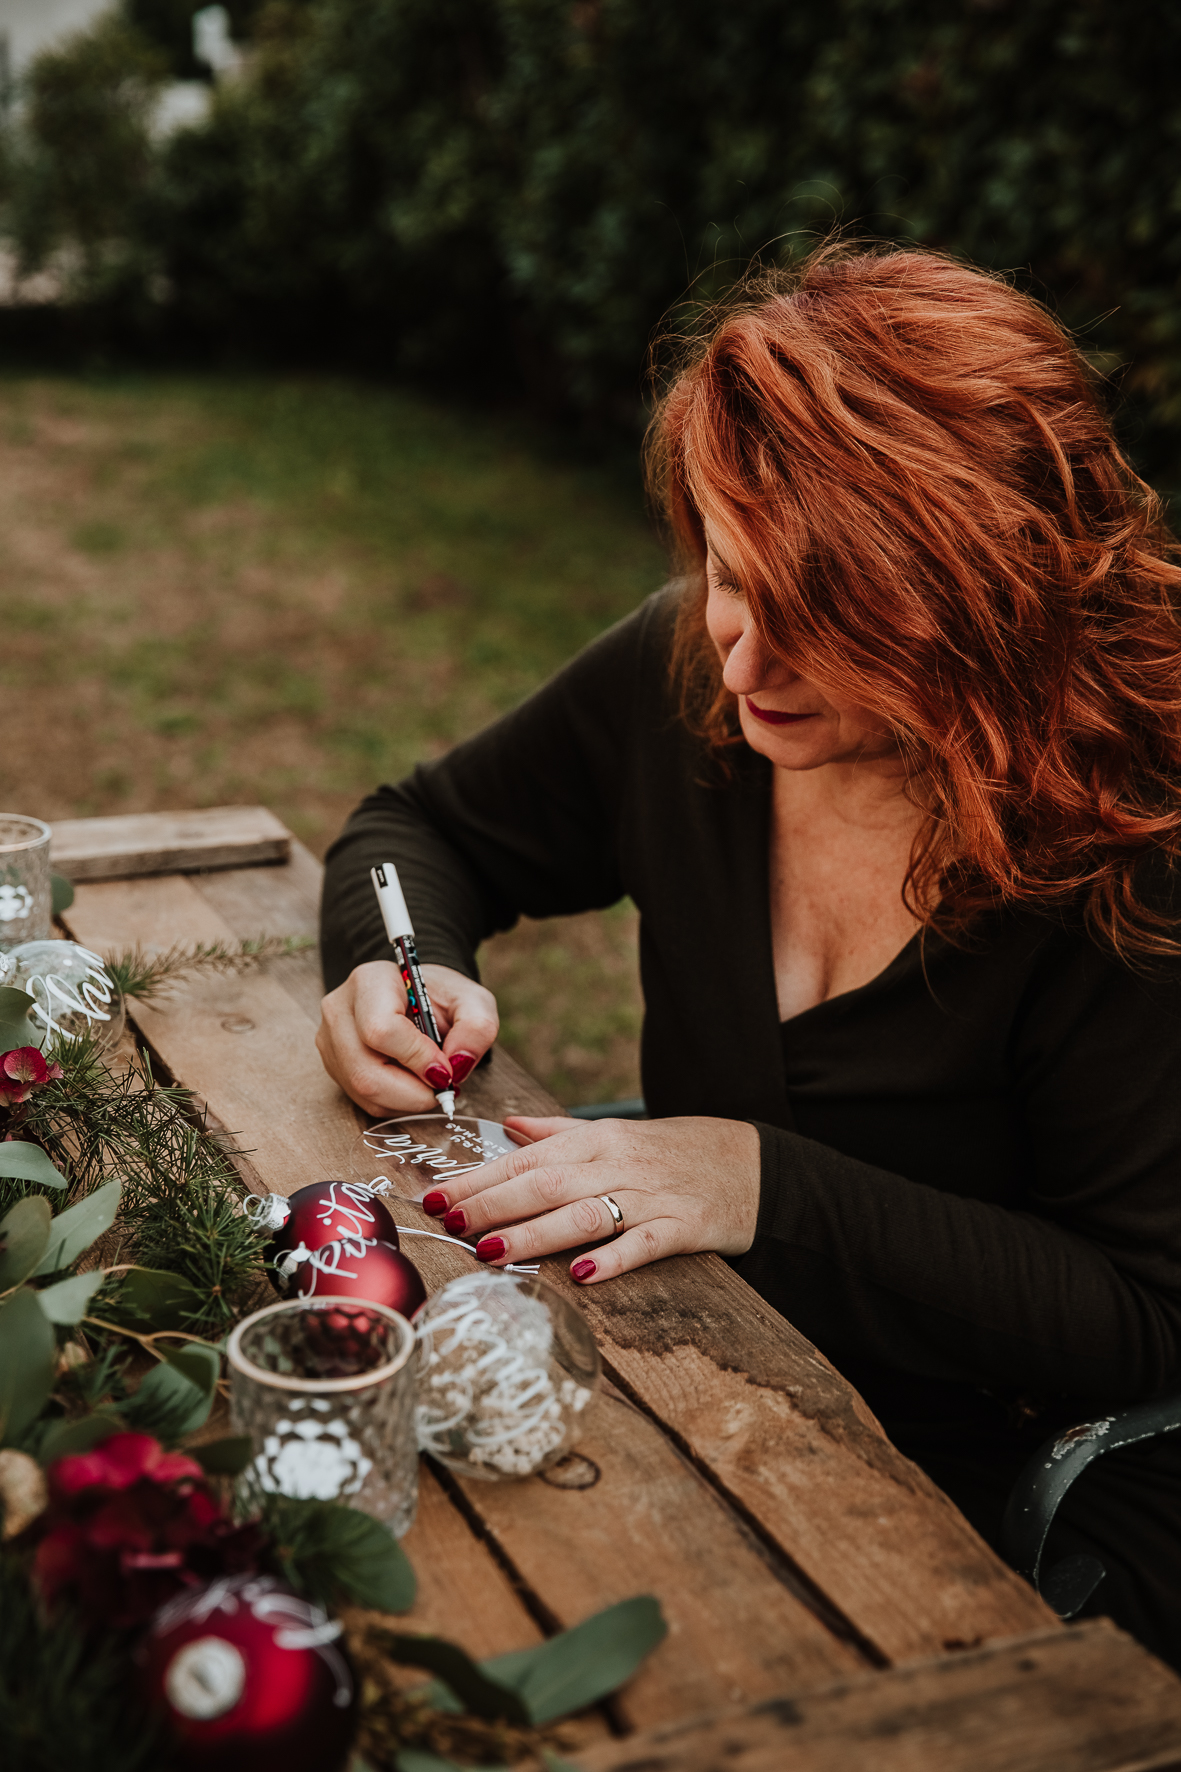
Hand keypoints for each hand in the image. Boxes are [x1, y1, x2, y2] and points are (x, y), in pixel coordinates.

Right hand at [316, 960, 498, 1115]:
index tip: (446, 1070)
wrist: (417, 997)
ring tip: (429, 1080)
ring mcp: (330, 1040)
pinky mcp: (332, 1064)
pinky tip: (411, 1082)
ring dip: (407, 1099)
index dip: (417, 1059)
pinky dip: (395, 1102)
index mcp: (370, 982)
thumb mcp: (472, 1002)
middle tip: (443, 1086)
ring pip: (363, 1092)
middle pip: (365, 1072)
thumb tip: (457, 1066)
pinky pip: (362, 1100)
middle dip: (413, 1092)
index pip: (381, 1030)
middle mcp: (340, 1010)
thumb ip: (476, 1028)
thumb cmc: (441, 997)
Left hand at [420, 1114, 760, 1282]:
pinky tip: (582, 1274)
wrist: (751, 1163)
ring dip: (534, 1234)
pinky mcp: (682, 1227)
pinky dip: (612, 1258)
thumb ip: (558, 1134)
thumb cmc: (673, 1152)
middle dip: (492, 1204)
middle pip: (544, 1183)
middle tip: (450, 1224)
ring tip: (492, 1252)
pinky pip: (643, 1244)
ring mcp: (650, 1196)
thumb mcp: (614, 1134)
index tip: (436, 1197)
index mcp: (595, 1141)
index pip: (525, 1159)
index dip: (478, 1179)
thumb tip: (507, 1126)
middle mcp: (617, 1163)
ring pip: (583, 1213)